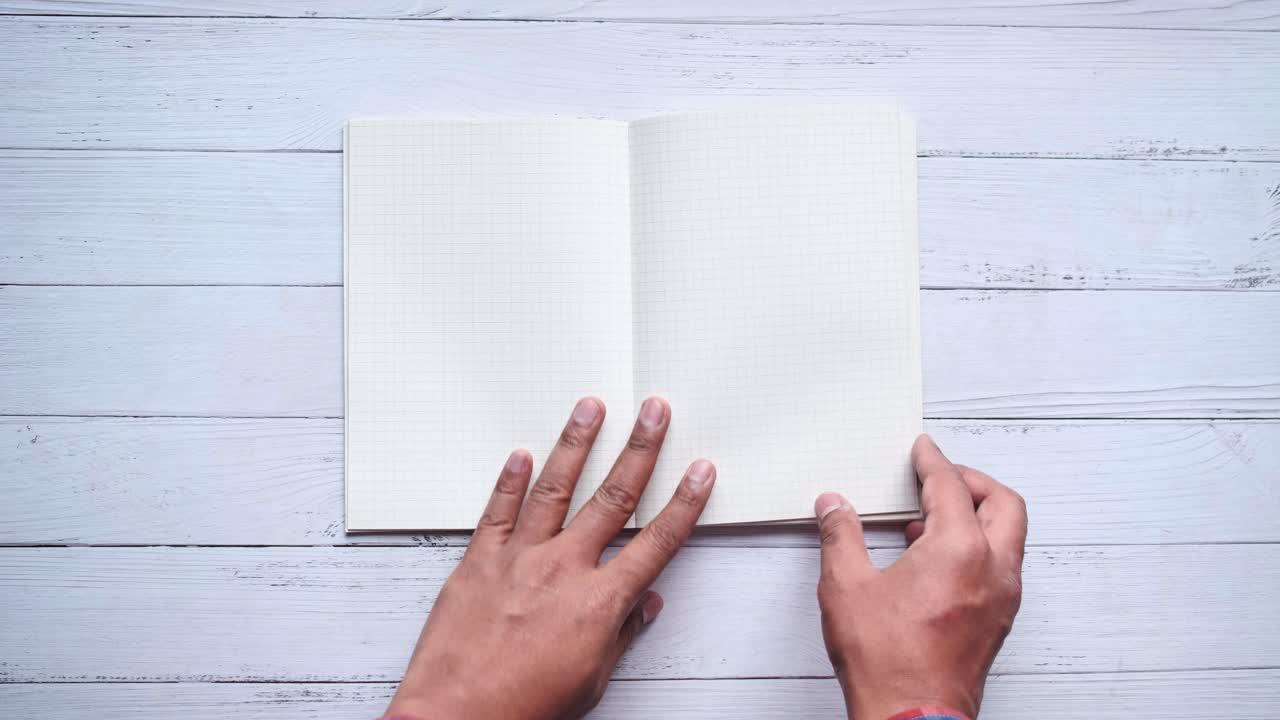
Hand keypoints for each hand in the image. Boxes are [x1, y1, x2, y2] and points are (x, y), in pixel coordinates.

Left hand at [385, 396, 715, 719]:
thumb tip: (647, 604)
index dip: (684, 504)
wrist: (459, 717)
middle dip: (639, 449)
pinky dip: (510, 479)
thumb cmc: (526, 707)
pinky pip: (497, 510)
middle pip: (613, 498)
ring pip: (555, 489)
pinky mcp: (479, 561)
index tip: (700, 472)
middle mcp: (564, 568)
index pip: (656, 542)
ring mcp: (519, 558)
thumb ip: (621, 634)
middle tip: (654, 411)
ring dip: (577, 444)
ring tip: (592, 407)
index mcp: (600, 602)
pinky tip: (522, 453)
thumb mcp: (592, 680)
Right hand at [815, 435, 1026, 719]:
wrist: (911, 716)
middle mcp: (993, 568)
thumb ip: (841, 536)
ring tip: (929, 519)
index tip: (923, 449)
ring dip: (976, 515)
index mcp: (960, 550)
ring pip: (1008, 535)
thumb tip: (834, 506)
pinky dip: (978, 546)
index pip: (950, 486)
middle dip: (971, 481)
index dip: (932, 461)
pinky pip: (1001, 564)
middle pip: (1002, 502)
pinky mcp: (999, 620)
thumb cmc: (888, 661)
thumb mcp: (846, 587)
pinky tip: (936, 560)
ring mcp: (1002, 597)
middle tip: (939, 476)